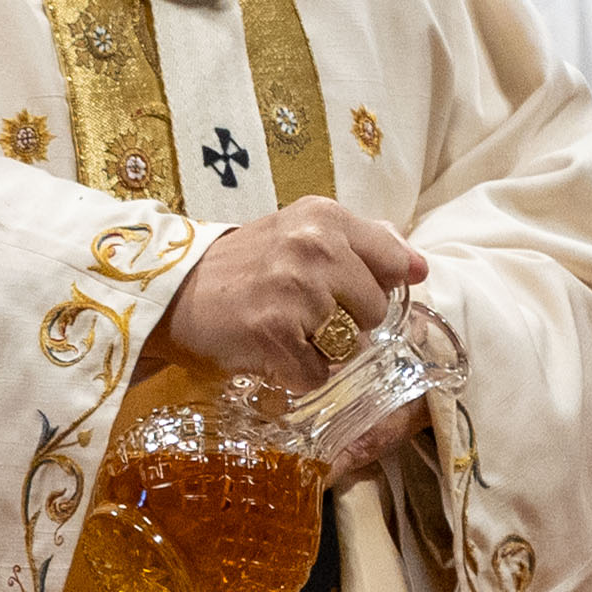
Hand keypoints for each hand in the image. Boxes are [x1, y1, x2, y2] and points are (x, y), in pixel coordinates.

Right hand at [164, 200, 432, 479]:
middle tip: (305, 311)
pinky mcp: (274, 333)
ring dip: (324, 350)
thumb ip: (366, 241)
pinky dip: (298, 374)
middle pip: (376, 311)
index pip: (395, 263)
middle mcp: (314, 247)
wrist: (174, 291)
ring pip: (351, 346)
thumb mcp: (303, 231)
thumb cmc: (247, 265)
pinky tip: (274, 351)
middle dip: (349, 321)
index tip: (348, 289)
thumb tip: (417, 266)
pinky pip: (318, 374)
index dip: (378, 285)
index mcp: (326, 217)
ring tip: (288, 330)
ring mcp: (295, 290)